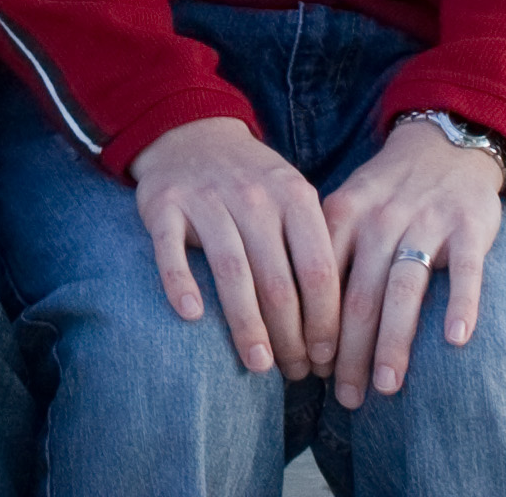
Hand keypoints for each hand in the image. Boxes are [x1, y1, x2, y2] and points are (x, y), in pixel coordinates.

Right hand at [126, 115, 339, 378]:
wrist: (190, 133)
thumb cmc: (252, 182)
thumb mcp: (293, 198)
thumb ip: (313, 246)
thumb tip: (341, 325)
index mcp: (294, 196)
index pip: (319, 269)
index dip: (326, 320)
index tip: (327, 359)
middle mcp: (253, 197)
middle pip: (277, 280)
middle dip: (290, 336)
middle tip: (295, 373)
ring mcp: (206, 199)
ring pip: (232, 272)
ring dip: (247, 325)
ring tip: (259, 365)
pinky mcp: (164, 205)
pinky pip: (172, 250)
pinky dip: (181, 283)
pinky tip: (191, 316)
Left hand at [319, 118, 505, 405]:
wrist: (444, 142)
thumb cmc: (388, 192)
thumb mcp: (346, 208)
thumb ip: (327, 255)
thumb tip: (297, 324)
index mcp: (343, 214)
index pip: (321, 280)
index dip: (314, 329)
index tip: (309, 372)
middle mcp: (381, 219)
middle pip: (361, 295)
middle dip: (350, 352)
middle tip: (346, 398)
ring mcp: (426, 222)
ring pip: (405, 288)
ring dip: (394, 340)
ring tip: (387, 386)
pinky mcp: (469, 227)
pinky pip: (465, 270)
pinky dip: (461, 303)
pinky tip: (455, 340)